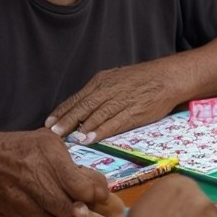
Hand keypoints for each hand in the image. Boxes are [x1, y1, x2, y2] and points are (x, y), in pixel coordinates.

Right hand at [0, 130, 111, 216]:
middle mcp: (32, 171)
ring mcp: (19, 192)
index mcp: (47, 150)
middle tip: (84, 209)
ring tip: (70, 216)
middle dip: (80, 211)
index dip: (93, 194)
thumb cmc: (26, 149)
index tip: (100, 196)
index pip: (78, 184)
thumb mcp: (51, 144)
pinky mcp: (11, 208)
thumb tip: (98, 188)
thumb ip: (73, 165)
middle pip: (65, 205)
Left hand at [48, 62, 179, 144]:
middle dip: (66, 121)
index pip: (77, 98)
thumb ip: (100, 93)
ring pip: (96, 115)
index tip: (48, 123)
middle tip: (52, 133)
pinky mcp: (134, 111)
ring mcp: (121, 100)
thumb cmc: (142, 80)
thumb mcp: (116, 79)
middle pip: (83, 107)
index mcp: (102, 81)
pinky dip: (100, 131)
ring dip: (80, 128)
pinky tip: (90, 139)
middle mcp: (109, 89)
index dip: (62, 111)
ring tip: (68, 139)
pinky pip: (114, 122)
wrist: (168, 77)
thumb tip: (82, 109)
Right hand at [116, 176, 216, 216]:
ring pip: (205, 215)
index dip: (174, 201)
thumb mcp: (142, 206)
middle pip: (196, 199)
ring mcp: (210, 213)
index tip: (170, 212)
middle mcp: (197, 193)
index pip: (180, 187)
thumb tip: (166, 204)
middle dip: (188, 210)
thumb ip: (159, 198)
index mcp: (176, 182)